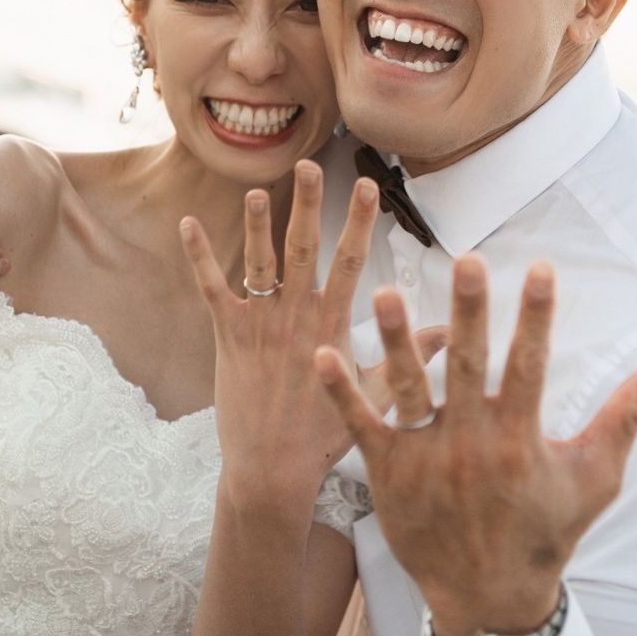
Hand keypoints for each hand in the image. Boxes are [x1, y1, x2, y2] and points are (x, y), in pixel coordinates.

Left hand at [180, 161, 442, 517]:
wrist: (272, 470)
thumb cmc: (326, 434)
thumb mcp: (379, 394)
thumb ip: (410, 355)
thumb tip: (450, 330)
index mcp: (334, 324)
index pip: (352, 261)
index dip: (361, 222)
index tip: (369, 186)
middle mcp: (297, 316)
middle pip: (304, 248)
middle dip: (309, 204)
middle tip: (310, 165)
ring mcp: (260, 324)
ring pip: (259, 261)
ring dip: (256, 223)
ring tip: (256, 188)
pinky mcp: (228, 336)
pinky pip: (210, 287)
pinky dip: (198, 255)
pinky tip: (186, 224)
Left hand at [318, 254, 636, 635]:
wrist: (488, 599)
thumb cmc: (547, 532)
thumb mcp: (595, 478)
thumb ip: (626, 417)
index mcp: (520, 440)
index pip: (532, 365)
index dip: (537, 315)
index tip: (539, 266)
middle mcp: (471, 443)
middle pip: (469, 365)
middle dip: (469, 312)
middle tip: (465, 260)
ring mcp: (424, 458)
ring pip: (407, 389)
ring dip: (395, 340)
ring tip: (382, 292)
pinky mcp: (386, 474)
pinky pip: (361, 427)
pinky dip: (341, 393)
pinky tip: (322, 353)